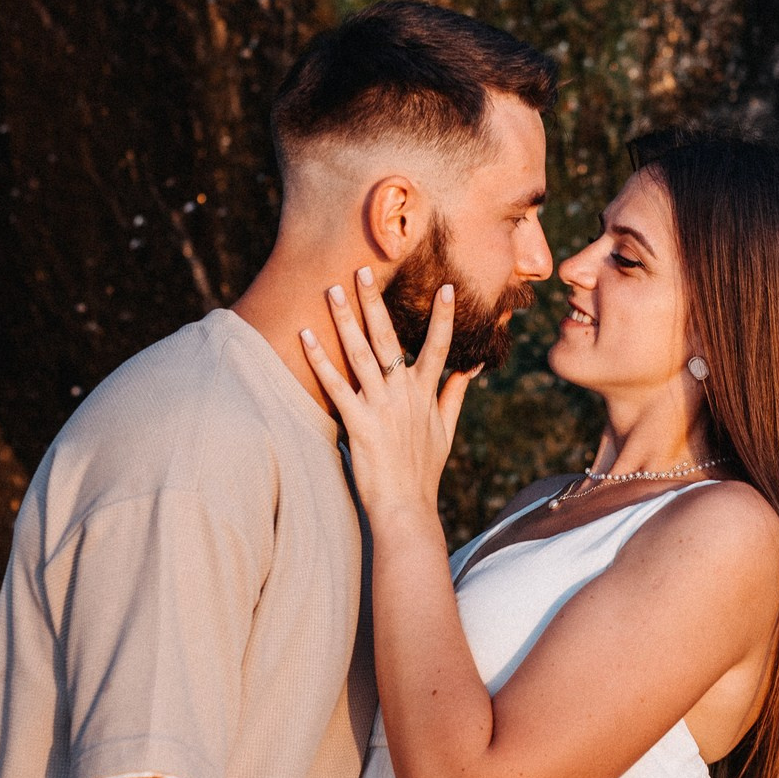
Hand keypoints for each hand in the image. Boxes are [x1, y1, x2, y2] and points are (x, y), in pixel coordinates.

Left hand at [301, 268, 473, 524]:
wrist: (406, 508)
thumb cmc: (424, 471)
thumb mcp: (446, 430)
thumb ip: (455, 395)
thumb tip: (472, 369)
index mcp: (426, 393)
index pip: (439, 346)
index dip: (443, 316)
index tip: (445, 286)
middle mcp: (405, 393)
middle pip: (389, 337)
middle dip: (375, 301)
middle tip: (363, 269)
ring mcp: (382, 406)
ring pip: (361, 353)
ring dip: (345, 319)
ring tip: (331, 289)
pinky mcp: (359, 423)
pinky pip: (336, 384)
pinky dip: (320, 359)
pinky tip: (306, 335)